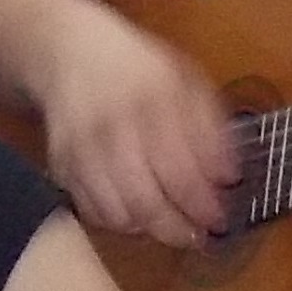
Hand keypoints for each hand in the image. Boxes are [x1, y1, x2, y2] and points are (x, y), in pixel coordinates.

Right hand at [30, 3, 235, 248]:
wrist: (69, 52)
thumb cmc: (139, 67)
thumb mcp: (185, 79)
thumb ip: (211, 127)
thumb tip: (230, 178)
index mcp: (152, 101)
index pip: (181, 171)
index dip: (204, 204)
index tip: (222, 219)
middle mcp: (113, 128)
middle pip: (146, 201)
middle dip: (179, 230)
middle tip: (199, 238)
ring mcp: (82, 151)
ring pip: (118, 214)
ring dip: (150, 230)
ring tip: (171, 227)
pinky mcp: (62, 166)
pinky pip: (92, 212)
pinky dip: (118, 222)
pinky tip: (138, 214)